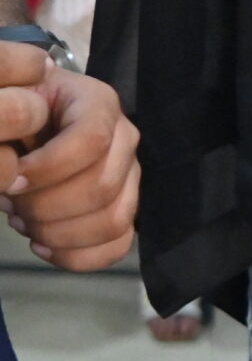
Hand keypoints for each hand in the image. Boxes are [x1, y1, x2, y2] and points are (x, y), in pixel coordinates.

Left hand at [4, 69, 139, 270]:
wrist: (30, 122)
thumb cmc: (19, 114)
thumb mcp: (10, 105)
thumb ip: (9, 128)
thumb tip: (10, 174)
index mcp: (97, 104)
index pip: (91, 141)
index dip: (48, 169)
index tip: (11, 181)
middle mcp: (125, 138)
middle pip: (102, 188)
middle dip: (45, 207)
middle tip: (11, 204)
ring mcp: (131, 175)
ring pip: (113, 221)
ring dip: (58, 233)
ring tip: (22, 221)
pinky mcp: (126, 208)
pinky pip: (117, 245)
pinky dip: (76, 256)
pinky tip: (42, 245)